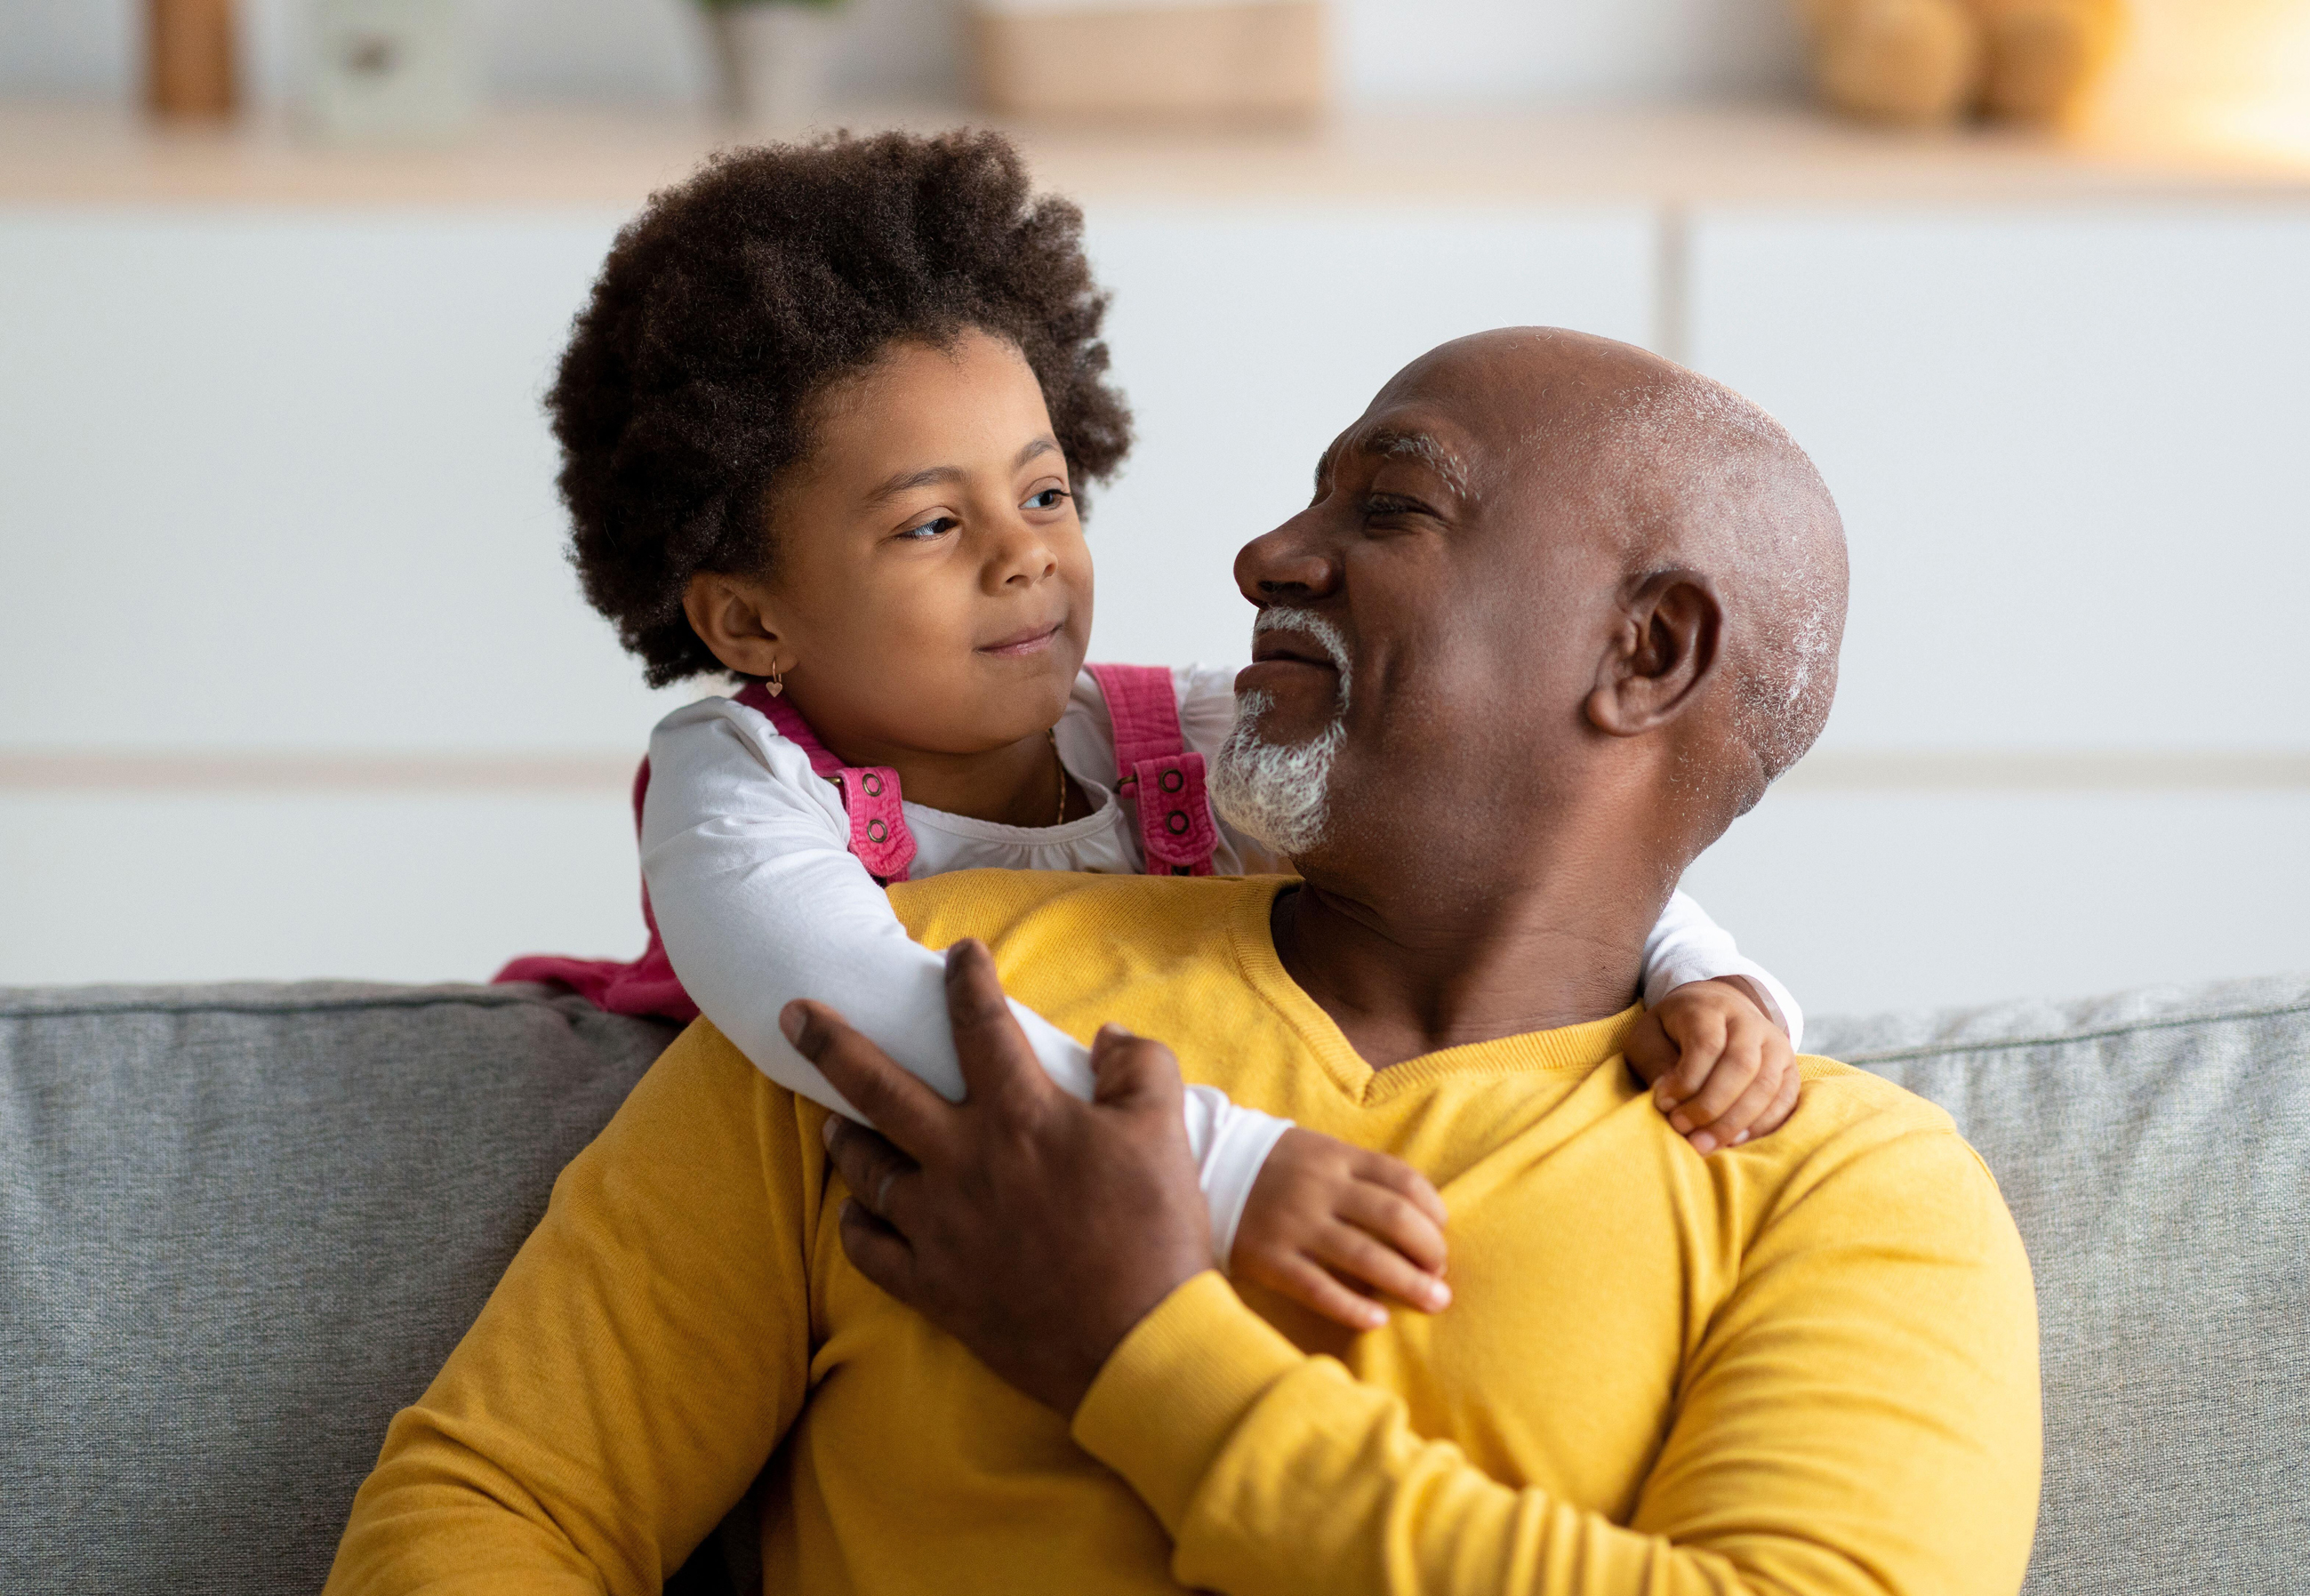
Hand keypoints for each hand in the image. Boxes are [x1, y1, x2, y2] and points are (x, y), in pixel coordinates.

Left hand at [781, 939, 1211, 1415]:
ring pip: (867, 1168)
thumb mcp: (1165, 1129)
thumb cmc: (1154, 1233)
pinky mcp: (935, 1287)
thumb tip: (1107, 1035)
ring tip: (832, 1119)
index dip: (967, 980)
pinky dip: (857, 1226)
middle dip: (832, 1043)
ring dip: (845, 1137)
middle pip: (880, 1088)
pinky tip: (854, 1213)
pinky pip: (873, 1251)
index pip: (980, 1026)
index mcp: (1020, 1116)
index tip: (960, 953)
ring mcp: (941, 1228)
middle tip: (795, 1013)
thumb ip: (1138, 1065)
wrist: (1137, 1343)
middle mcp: (964, 1162)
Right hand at [1233, 1128, 1450, 1330]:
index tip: (1440, 1234)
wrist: (1205, 1168)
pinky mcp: (1270, 1258)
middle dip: (1430, 1249)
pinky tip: (1378, 1320)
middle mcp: (1320, 1188)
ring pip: (1366, 1256)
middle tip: (1441, 1274)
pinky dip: (1354, 1308)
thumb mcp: (1317, 1152)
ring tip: (1433, 1301)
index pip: (1403, 1179)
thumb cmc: (1275, 1167)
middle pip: (1395, 1217)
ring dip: (1408, 1282)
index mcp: (1336, 1157)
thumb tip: (1417, 1215)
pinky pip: (1320, 1288)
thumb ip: (1359, 1175)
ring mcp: (1294, 1224)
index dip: (1434, 1210)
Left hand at [1622, 977, 1799, 1155]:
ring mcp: (1775, 1043)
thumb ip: (1654, 1063)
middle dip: (1711, 1106)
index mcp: (1710, 1008)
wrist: (1717, 1009)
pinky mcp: (1789, 1067)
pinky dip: (1761, 1125)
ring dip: (1735, 1122)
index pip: (1707, 1044)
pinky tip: (1733, 1140)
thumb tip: (1668, 1099)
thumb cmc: (1674, 1030)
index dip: (1686, 1080)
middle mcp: (1749, 1021)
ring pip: (1766, 1085)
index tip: (1663, 1104)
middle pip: (1741, 1065)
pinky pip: (1785, 1100)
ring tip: (1704, 1144)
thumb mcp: (1649, 1036)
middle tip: (1683, 1130)